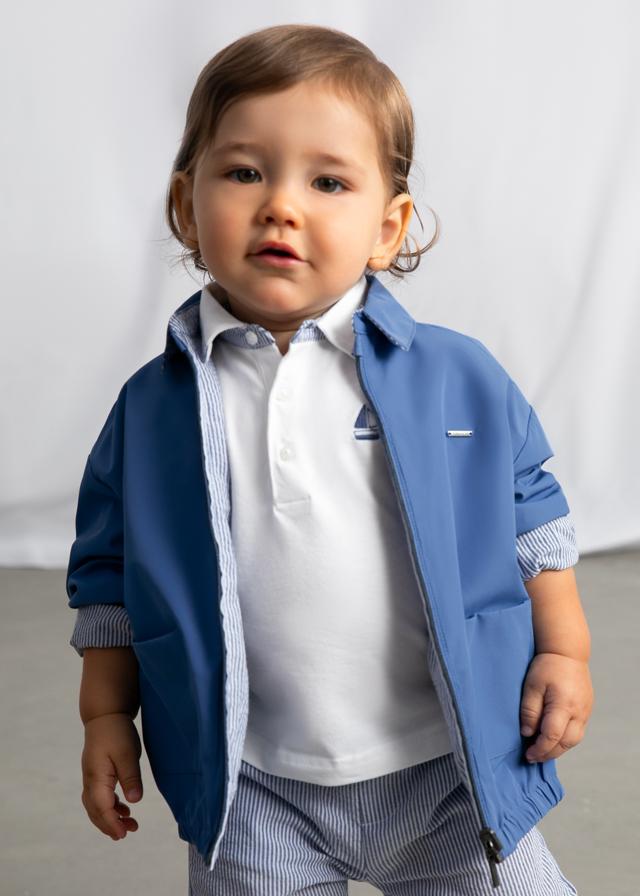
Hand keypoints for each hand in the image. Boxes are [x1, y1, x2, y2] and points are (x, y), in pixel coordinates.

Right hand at [81, 712, 142, 840]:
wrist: (105, 715)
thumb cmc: (117, 732)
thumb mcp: (128, 753)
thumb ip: (131, 777)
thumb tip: (134, 801)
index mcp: (96, 777)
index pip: (101, 808)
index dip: (112, 823)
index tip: (123, 834)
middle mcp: (90, 780)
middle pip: (95, 811)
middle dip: (110, 825)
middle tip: (127, 833)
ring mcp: (92, 777)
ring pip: (96, 806)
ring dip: (110, 817)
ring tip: (130, 824)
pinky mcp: (97, 774)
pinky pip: (100, 797)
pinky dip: (110, 806)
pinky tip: (125, 808)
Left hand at [519, 652, 593, 762]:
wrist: (568, 652)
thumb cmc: (547, 666)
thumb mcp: (532, 686)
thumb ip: (530, 711)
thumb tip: (527, 733)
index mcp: (564, 705)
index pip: (552, 735)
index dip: (540, 749)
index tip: (528, 755)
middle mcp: (579, 712)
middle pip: (566, 743)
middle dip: (549, 753)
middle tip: (533, 758)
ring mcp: (586, 712)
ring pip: (574, 740)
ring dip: (558, 748)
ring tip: (542, 751)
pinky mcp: (587, 710)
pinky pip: (577, 731)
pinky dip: (565, 739)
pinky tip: (553, 739)